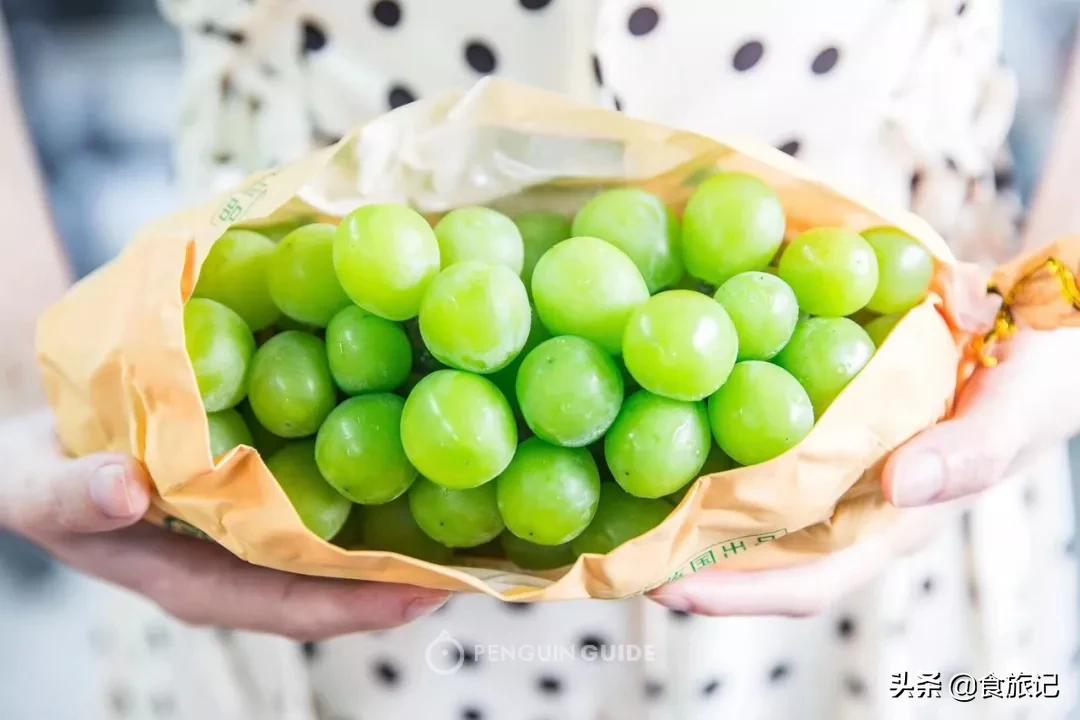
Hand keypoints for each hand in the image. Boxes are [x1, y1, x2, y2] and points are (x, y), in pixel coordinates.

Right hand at [0, 410, 447, 639]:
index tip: (427, 593)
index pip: (289, 606)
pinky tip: (420, 434)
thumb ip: (69, 496)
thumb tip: (124, 489)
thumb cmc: (38, 468)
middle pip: (339, 581)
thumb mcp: (31, 482)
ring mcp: (259, 524)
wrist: (44, 432)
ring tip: (479, 503)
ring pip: (343, 536)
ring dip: (408, 523)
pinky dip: (377, 469)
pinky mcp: (268, 480)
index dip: (358, 605)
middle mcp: (241, 559)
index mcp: (195, 578)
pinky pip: (329, 485)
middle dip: (410, 573)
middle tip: (487, 554)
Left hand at [652, 327, 1079, 616]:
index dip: (737, 594)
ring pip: (745, 507)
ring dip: (681, 509)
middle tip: (606, 552)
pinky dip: (708, 442)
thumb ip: (971, 452)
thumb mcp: (1018, 407)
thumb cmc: (1036, 373)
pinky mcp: (816, 423)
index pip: (807, 580)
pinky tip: (660, 418)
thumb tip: (901, 488)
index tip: (667, 589)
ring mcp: (829, 468)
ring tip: (610, 500)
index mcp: (892, 522)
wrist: (1039, 328)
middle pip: (754, 556)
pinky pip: (753, 442)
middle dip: (683, 561)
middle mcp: (849, 506)